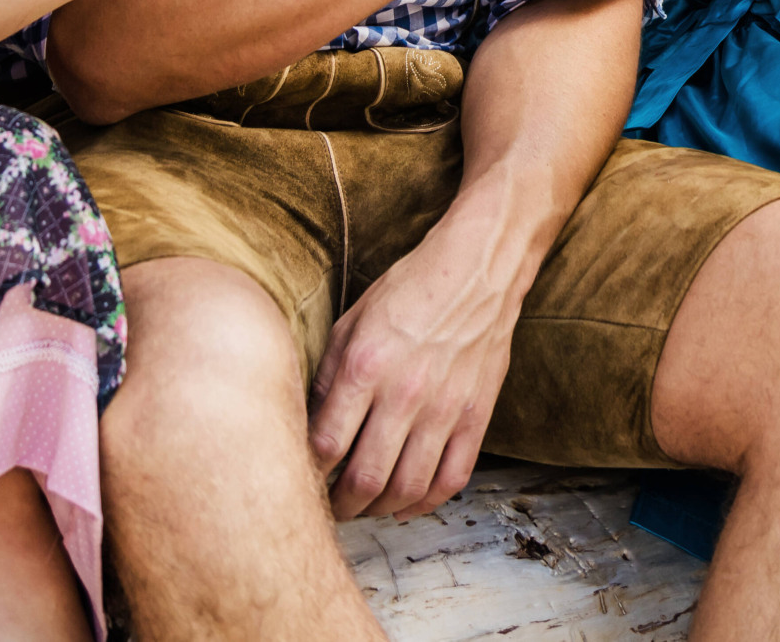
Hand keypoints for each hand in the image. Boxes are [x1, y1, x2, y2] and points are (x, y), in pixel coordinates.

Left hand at [308, 232, 521, 520]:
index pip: (326, 443)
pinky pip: (451, 479)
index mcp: (365, 366)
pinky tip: (406, 504)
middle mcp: (404, 393)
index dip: (309, 472)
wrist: (477, 269)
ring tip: (363, 507)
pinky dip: (426, 503)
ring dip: (379, 509)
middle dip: (340, 505)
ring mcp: (444, 409)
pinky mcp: (476, 416)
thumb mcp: (352, 320)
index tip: (302, 477)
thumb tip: (308, 422)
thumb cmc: (410, 288)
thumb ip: (328, 373)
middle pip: (365, 477)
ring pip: (407, 487)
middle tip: (329, 508)